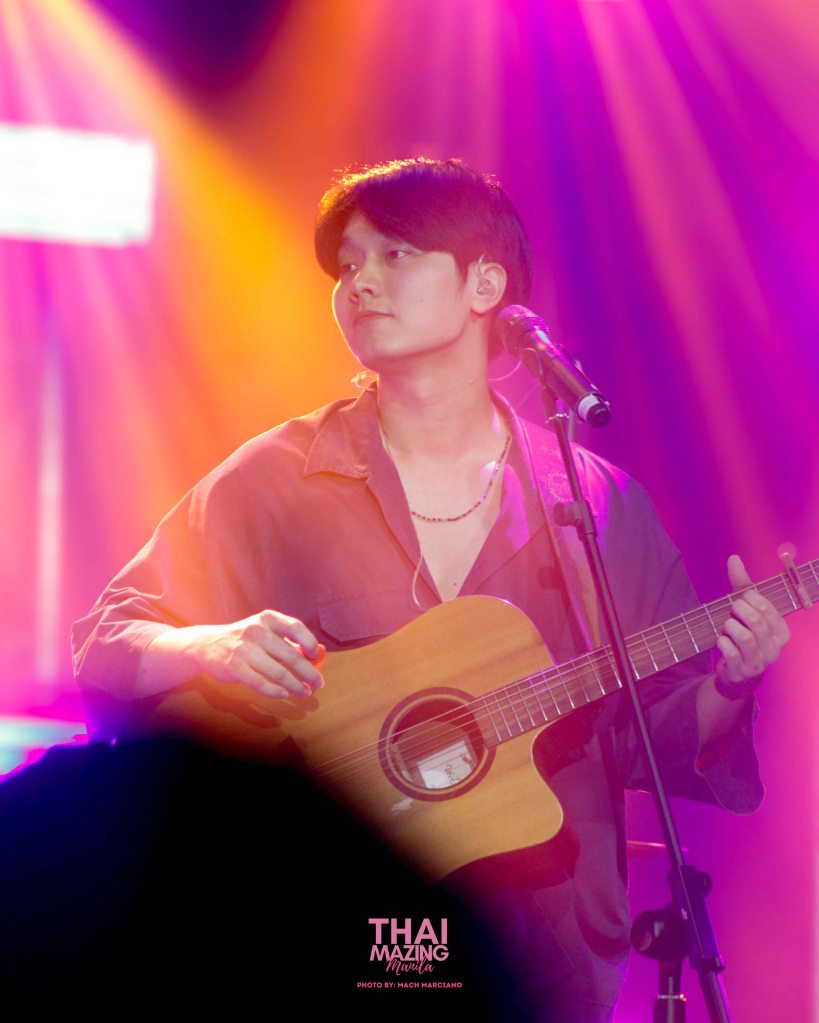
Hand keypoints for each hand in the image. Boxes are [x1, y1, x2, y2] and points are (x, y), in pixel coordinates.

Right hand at [140, 611, 324, 700]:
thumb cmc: (245, 640)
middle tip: (318, 683)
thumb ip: (288, 642)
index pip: (295, 627)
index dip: (309, 643)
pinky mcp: (234, 667)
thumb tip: (318, 655)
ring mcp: (244, 649)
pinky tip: (284, 694)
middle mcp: (256, 631)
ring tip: (305, 692)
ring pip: (278, 672)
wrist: (207, 645)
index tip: (316, 656)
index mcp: (267, 619)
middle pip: (291, 655)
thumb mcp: (264, 632)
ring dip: (295, 685)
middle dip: (309, 672)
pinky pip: (260, 683)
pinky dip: (275, 691)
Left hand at [715, 554, 789, 687]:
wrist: (736, 671)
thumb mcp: (745, 609)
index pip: (769, 610)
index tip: (742, 597)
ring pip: (744, 637)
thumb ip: (742, 584)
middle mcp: (774, 649)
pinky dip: (722, 642)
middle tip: (732, 608)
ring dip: (730, 626)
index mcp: (781, 633)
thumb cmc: (744, 634)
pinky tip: (721, 639)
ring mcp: (759, 662)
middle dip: (739, 611)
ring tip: (726, 624)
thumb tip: (734, 558)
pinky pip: (730, 651)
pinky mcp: (741, 671)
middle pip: (756, 622)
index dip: (751, 599)